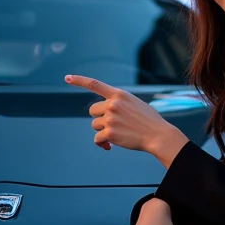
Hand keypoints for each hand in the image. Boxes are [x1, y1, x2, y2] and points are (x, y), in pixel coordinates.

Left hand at [64, 74, 188, 165]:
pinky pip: (97, 139)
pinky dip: (102, 143)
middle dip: (99, 118)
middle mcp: (112, 104)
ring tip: (118, 133)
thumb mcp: (134, 103)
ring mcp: (110, 119)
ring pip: (95, 125)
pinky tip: (110, 146)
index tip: (67, 78)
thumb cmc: (148, 120)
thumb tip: (103, 111)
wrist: (158, 135)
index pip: (95, 84)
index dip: (79, 80)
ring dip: (103, 131)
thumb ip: (118, 102)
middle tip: (112, 124)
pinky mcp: (109, 133)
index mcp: (119, 94)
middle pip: (92, 110)